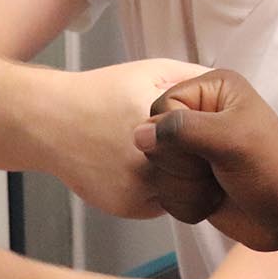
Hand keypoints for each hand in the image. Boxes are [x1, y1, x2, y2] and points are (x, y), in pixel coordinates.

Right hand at [46, 58, 205, 217]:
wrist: (49, 121)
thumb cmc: (101, 93)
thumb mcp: (152, 72)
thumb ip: (195, 79)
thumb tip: (227, 93)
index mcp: (162, 124)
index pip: (214, 144)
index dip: (215, 140)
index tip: (212, 134)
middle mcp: (149, 161)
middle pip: (202, 174)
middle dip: (203, 164)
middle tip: (200, 150)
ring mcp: (137, 188)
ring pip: (184, 194)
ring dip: (184, 180)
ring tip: (173, 158)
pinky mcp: (126, 206)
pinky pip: (161, 205)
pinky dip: (160, 191)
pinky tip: (145, 168)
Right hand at [134, 69, 277, 252]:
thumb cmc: (273, 172)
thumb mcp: (229, 141)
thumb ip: (181, 131)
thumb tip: (139, 134)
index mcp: (215, 90)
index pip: (161, 106)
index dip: (173, 134)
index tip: (204, 149)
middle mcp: (202, 115)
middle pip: (153, 138)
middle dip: (181, 164)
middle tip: (213, 169)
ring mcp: (196, 148)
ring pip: (156, 167)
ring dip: (183, 185)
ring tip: (216, 185)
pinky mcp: (193, 178)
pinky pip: (164, 189)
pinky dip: (185, 201)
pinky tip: (212, 200)